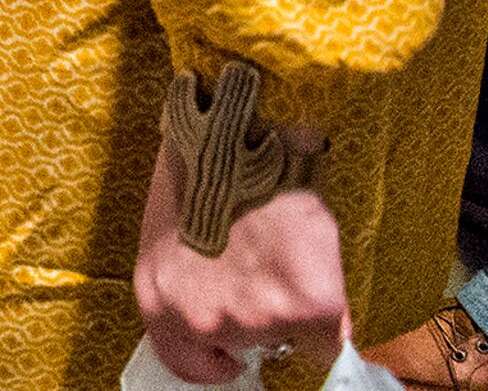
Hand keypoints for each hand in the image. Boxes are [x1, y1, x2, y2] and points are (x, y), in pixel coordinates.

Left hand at [136, 134, 346, 383]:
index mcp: (157, 299)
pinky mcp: (309, 309)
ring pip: (289, 336)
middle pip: (246, 343)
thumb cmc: (198, 163)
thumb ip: (189, 280)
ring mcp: (256, 319)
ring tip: (281, 248)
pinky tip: (313, 265)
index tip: (230, 352)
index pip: (188, 364)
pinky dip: (329, 314)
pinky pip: (329, 339)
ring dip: (291, 304)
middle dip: (256, 313)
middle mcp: (201, 321)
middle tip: (260, 265)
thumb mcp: (171, 232)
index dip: (213, 357)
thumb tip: (220, 306)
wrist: (238, 124)